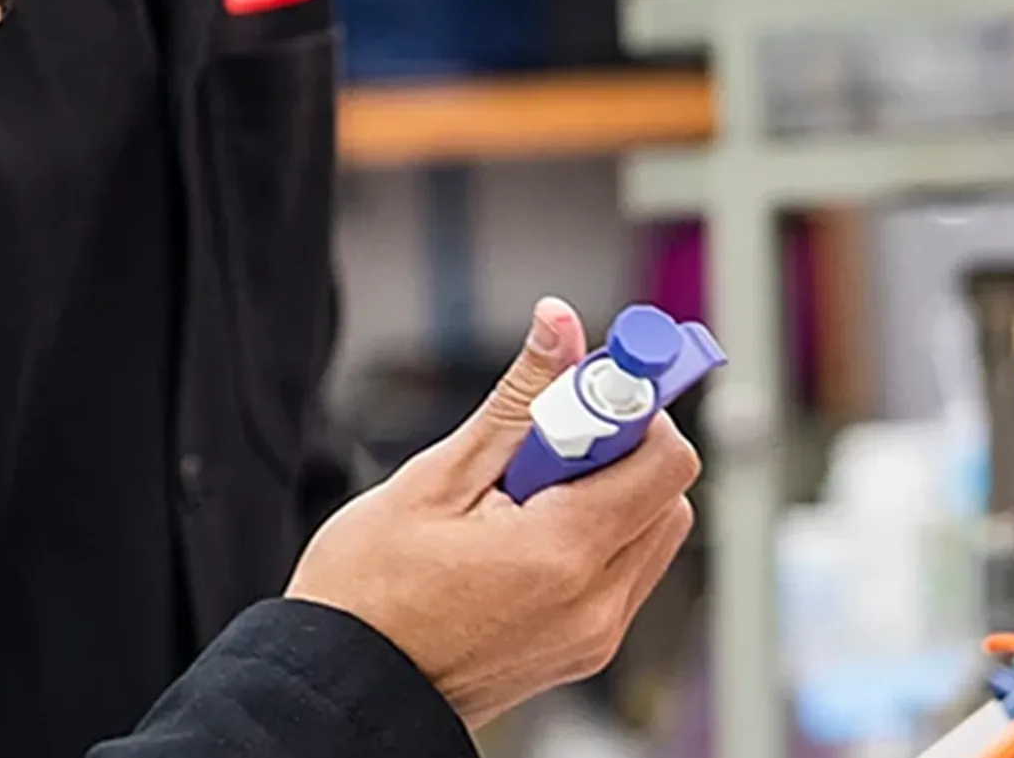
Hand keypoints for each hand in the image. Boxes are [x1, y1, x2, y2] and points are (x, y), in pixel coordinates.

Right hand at [285, 299, 699, 729]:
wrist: (347, 687)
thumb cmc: (369, 593)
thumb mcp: (437, 478)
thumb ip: (518, 400)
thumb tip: (560, 325)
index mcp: (564, 555)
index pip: (664, 458)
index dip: (632, 404)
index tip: (589, 382)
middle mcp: (597, 603)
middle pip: (666, 492)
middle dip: (620, 446)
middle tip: (545, 438)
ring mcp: (595, 634)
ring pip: (651, 532)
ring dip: (609, 491)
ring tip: (524, 491)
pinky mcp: (584, 649)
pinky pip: (624, 572)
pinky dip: (595, 534)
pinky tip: (525, 529)